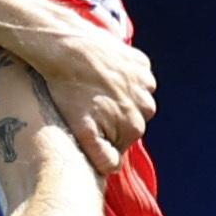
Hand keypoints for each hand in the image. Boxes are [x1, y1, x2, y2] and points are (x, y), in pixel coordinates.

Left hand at [29, 25, 156, 174]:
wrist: (67, 46)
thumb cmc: (69, 90)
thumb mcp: (81, 130)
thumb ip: (100, 155)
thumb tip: (115, 169)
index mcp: (136, 126)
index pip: (121, 142)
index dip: (102, 136)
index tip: (86, 123)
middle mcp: (147, 106)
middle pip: (128, 120)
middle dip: (111, 116)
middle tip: (87, 103)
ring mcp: (146, 82)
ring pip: (132, 99)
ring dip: (117, 96)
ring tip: (93, 88)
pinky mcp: (141, 62)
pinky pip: (134, 77)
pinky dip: (121, 77)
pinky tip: (101, 73)